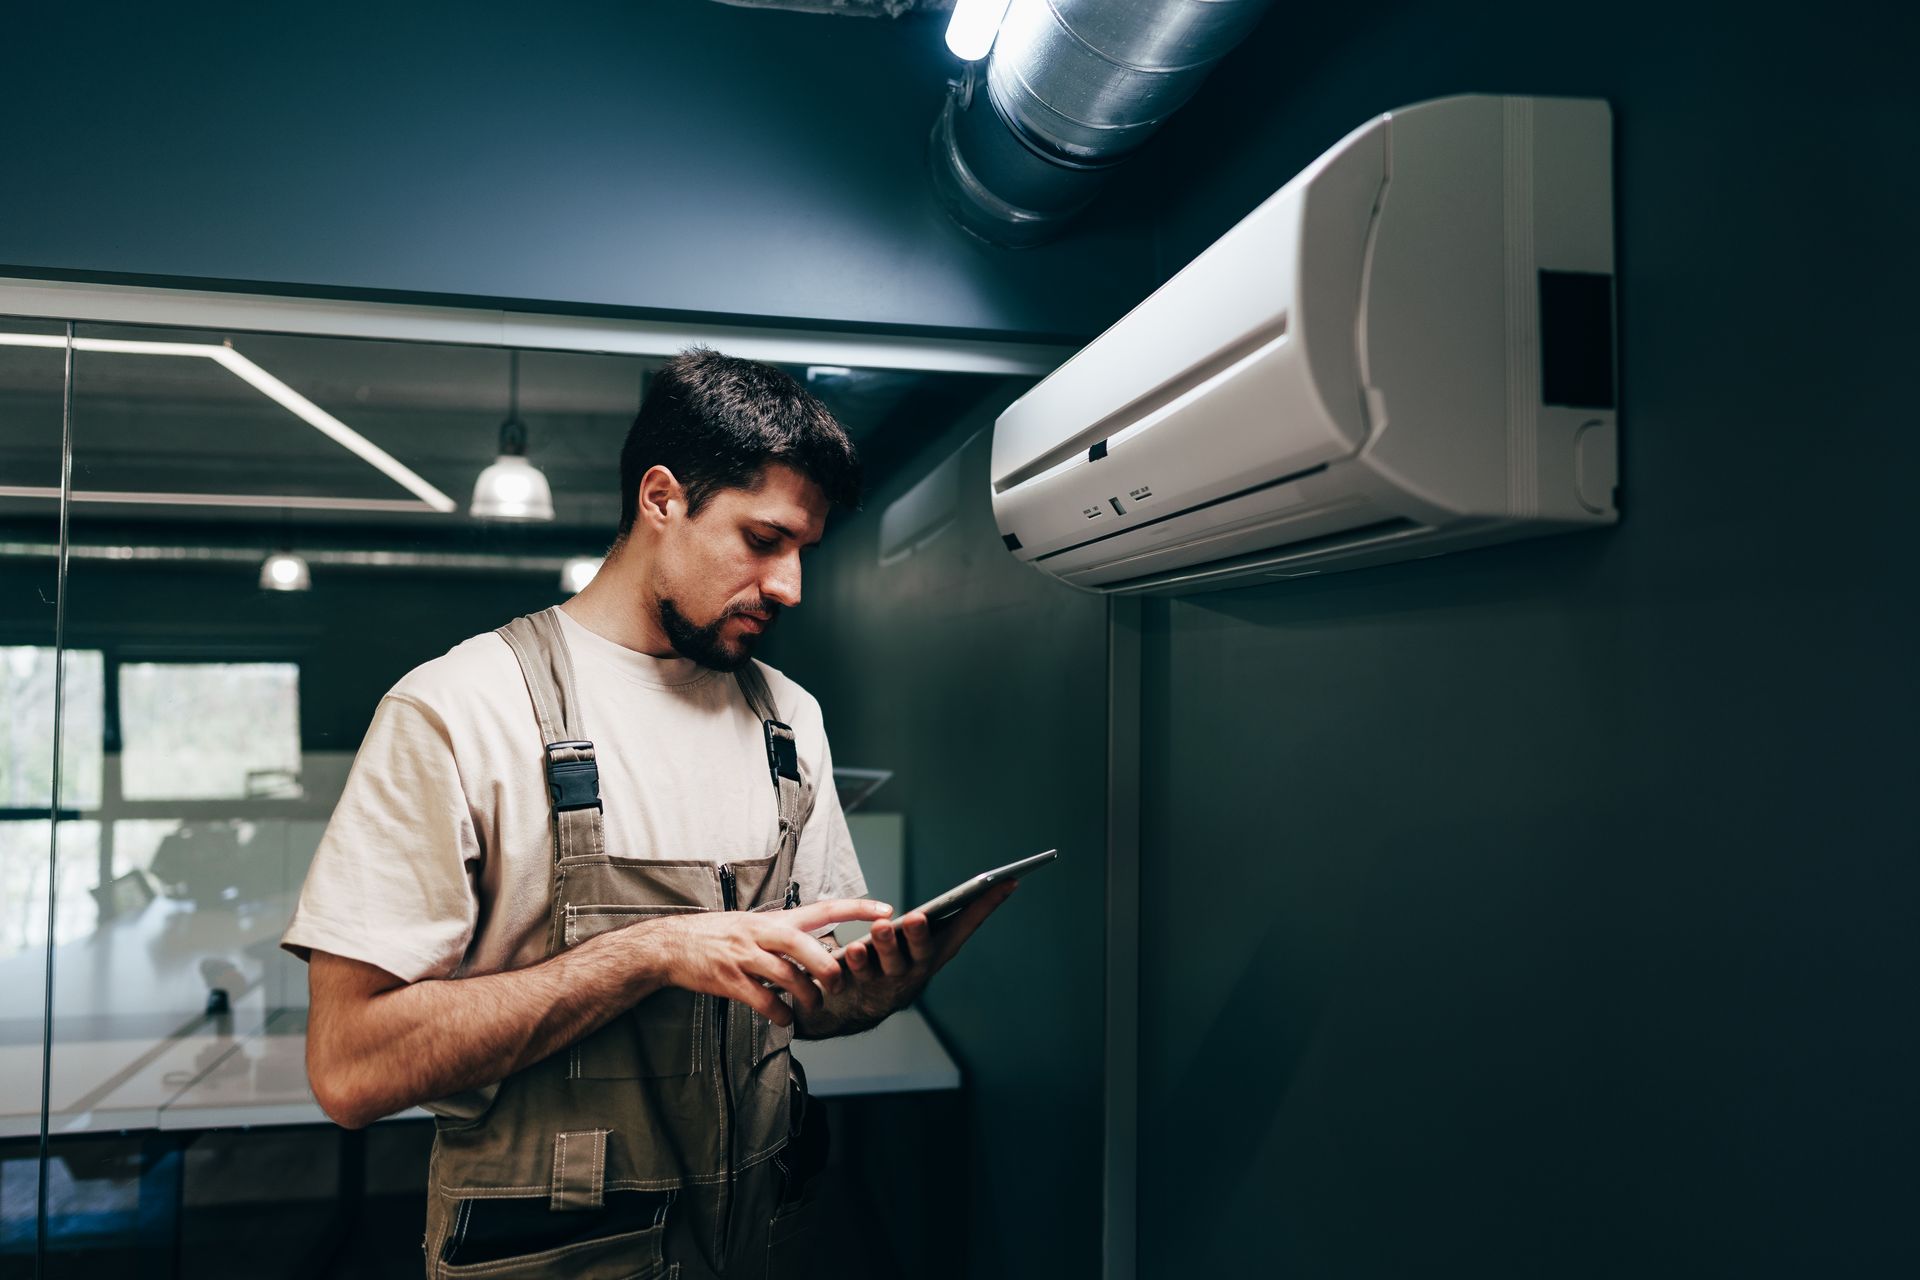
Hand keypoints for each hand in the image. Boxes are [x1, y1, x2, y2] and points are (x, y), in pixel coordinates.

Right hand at [635, 898, 891, 1026]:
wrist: (671, 945)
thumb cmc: (719, 936)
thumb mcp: (754, 923)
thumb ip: (785, 934)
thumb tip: (820, 948)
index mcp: (774, 918)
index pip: (824, 907)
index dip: (857, 909)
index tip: (886, 911)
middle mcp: (762, 933)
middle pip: (804, 945)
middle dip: (827, 967)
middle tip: (840, 984)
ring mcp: (744, 956)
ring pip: (786, 976)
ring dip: (805, 995)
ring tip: (812, 1006)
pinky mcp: (729, 980)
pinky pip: (762, 1000)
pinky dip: (779, 1014)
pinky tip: (784, 1019)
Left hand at [838, 880, 1017, 1018]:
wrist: (863, 1003)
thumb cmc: (897, 957)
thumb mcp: (919, 939)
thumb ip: (933, 918)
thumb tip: (978, 885)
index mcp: (938, 950)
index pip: (967, 924)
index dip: (987, 905)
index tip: (1006, 881)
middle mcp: (918, 966)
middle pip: (924, 951)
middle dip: (921, 934)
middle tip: (916, 917)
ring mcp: (890, 978)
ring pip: (890, 963)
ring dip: (887, 945)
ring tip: (880, 927)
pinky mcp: (862, 986)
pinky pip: (858, 974)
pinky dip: (855, 962)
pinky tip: (851, 949)